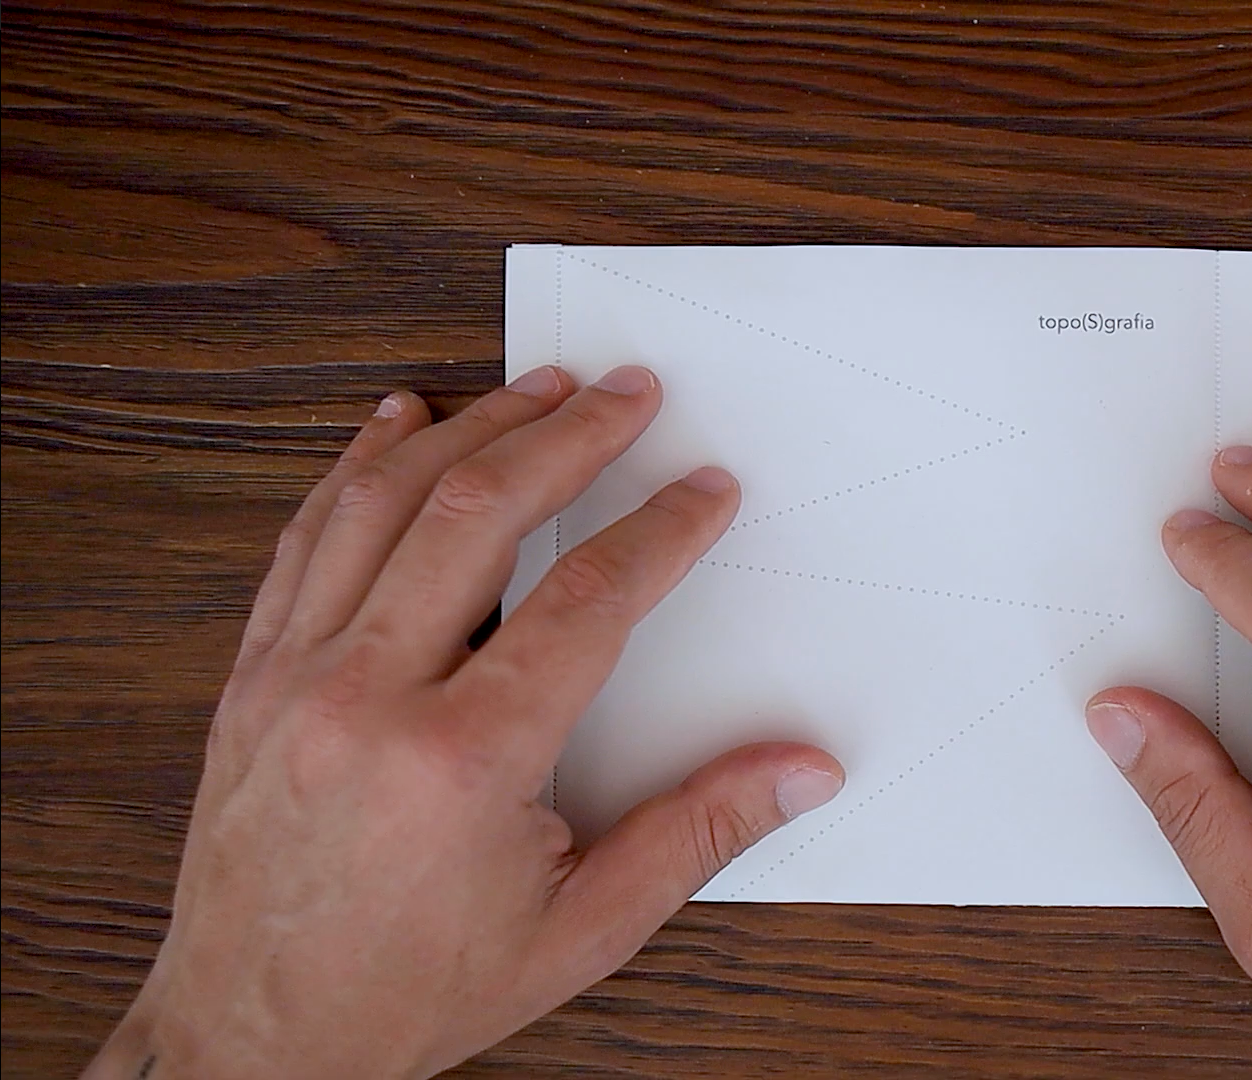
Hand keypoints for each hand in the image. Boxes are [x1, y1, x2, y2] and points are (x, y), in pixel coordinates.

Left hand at [85, 366, 842, 1079]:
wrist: (252, 1040)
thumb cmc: (408, 991)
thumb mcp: (581, 931)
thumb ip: (698, 833)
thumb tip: (801, 772)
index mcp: (464, 760)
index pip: (587, 600)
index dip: (661, 530)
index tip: (703, 492)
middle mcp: (368, 698)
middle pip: (480, 514)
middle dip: (568, 437)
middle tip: (626, 393)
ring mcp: (297, 679)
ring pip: (383, 504)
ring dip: (469, 429)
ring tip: (534, 387)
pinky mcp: (253, 681)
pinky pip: (304, 541)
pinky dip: (353, 470)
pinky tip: (394, 424)